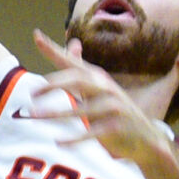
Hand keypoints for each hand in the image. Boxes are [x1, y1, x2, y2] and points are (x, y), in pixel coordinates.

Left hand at [29, 30, 166, 166]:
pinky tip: (58, 142)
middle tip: (32, 93)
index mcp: (98, 78)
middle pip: (79, 79)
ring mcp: (114, 107)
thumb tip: (72, 43)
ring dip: (57, 113)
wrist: (146, 138)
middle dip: (54, 84)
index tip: (36, 35)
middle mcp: (106, 88)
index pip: (73, 62)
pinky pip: (93, 132)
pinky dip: (75, 138)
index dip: (54, 49)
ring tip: (34, 116)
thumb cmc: (115, 111)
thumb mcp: (99, 88)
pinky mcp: (117, 127)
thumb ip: (81, 69)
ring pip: (83, 108)